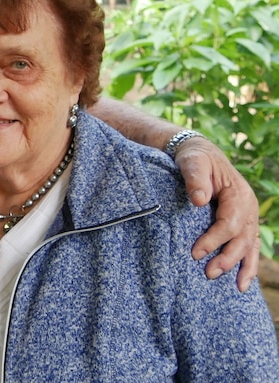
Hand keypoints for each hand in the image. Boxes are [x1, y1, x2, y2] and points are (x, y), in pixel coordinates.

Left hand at [174, 136, 259, 291]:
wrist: (200, 154)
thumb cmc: (195, 158)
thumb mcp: (192, 162)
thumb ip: (195, 179)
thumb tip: (199, 200)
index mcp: (238, 194)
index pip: (230, 223)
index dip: (214, 240)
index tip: (195, 253)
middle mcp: (247, 207)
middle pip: (242, 239)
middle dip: (227, 258)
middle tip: (208, 273)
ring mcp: (248, 216)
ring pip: (250, 246)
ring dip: (242, 267)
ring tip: (235, 287)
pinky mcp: (242, 223)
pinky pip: (249, 246)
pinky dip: (248, 264)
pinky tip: (243, 282)